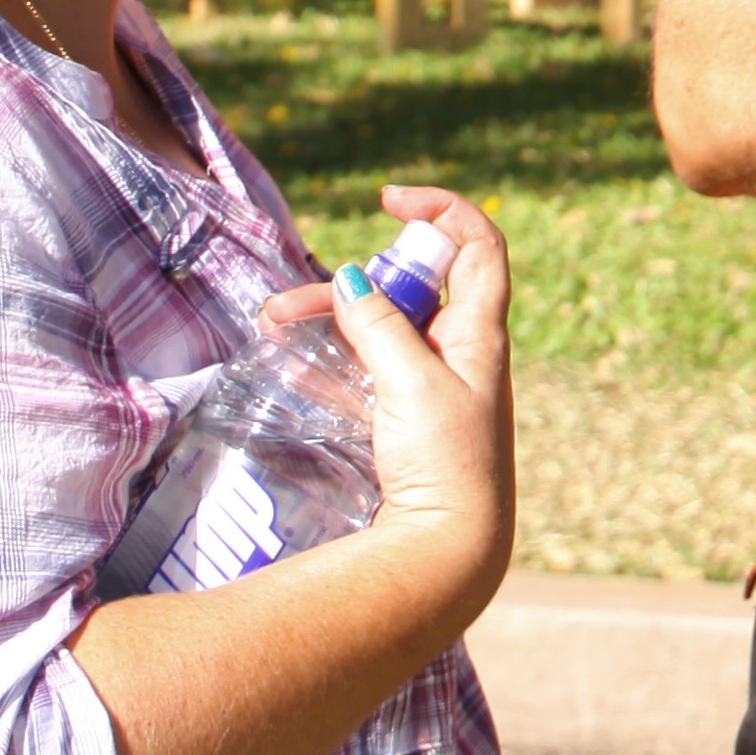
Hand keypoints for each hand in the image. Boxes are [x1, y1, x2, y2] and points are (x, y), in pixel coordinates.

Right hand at [316, 183, 511, 635]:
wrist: (446, 554)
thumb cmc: (445, 466)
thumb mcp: (413, 387)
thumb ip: (382, 330)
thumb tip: (355, 279)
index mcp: (480, 334)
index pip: (478, 247)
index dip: (443, 211)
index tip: (391, 200)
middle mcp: (460, 353)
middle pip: (412, 287)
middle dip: (355, 279)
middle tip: (298, 298)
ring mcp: (430, 387)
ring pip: (380, 328)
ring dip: (331, 317)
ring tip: (275, 323)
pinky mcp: (402, 421)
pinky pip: (364, 371)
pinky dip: (330, 359)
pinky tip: (288, 362)